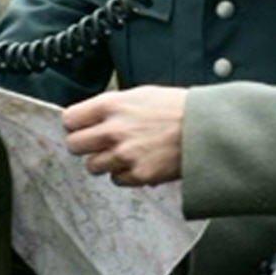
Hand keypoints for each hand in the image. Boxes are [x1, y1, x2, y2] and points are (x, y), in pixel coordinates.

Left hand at [63, 86, 187, 186]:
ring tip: (122, 154)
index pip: (70, 119)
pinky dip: (124, 174)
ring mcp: (124, 155)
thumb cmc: (176, 109)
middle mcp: (113, 130)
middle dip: (84, 145)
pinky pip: (116, 180)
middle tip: (97, 144)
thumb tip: (92, 118)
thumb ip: (113, 107)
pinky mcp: (138, 174)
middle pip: (74, 146)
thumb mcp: (140, 95)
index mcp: (111, 105)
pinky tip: (138, 163)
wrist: (205, 129)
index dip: (75, 125)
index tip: (81, 127)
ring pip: (92, 166)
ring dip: (104, 162)